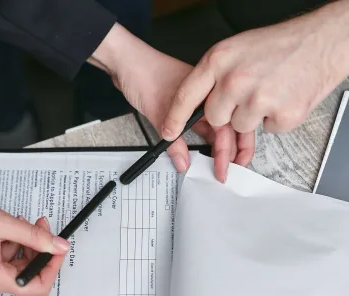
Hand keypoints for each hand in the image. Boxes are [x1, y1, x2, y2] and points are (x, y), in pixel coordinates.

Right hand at [0, 188, 68, 295]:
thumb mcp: (0, 222)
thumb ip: (34, 236)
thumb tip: (59, 246)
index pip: (37, 286)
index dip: (51, 265)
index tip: (58, 246)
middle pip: (27, 275)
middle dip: (38, 249)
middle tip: (39, 224)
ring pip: (17, 266)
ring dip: (23, 244)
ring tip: (15, 222)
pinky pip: (4, 262)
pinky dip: (11, 245)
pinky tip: (5, 228)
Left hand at [89, 23, 254, 181]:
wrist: (126, 62)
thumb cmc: (145, 73)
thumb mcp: (160, 114)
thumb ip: (173, 143)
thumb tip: (183, 163)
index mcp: (209, 93)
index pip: (226, 125)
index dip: (228, 149)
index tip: (226, 167)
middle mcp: (206, 97)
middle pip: (225, 127)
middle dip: (231, 150)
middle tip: (231, 170)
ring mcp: (195, 102)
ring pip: (212, 127)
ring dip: (217, 145)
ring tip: (221, 164)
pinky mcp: (183, 107)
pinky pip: (197, 126)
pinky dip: (201, 139)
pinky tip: (203, 151)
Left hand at [161, 1, 348, 143]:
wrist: (324, 42)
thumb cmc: (282, 44)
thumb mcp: (236, 50)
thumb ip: (214, 75)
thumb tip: (196, 102)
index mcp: (220, 60)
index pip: (184, 96)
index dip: (174, 118)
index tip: (168, 132)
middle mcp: (235, 80)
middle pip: (214, 117)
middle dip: (228, 111)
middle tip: (249, 92)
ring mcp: (258, 99)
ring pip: (240, 126)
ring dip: (254, 115)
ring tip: (270, 89)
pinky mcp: (281, 115)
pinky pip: (267, 130)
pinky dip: (276, 118)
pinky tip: (284, 98)